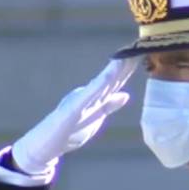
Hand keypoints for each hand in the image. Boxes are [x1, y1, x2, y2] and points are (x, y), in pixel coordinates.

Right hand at [11, 57, 139, 173]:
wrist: (47, 143)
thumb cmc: (70, 131)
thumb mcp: (95, 117)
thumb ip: (109, 105)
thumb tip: (126, 95)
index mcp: (96, 97)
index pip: (116, 81)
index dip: (128, 68)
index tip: (141, 53)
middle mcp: (89, 95)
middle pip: (112, 78)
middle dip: (125, 64)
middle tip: (138, 46)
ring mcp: (81, 100)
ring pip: (102, 83)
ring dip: (114, 70)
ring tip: (126, 56)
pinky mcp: (73, 109)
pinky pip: (89, 96)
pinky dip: (100, 85)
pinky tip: (108, 76)